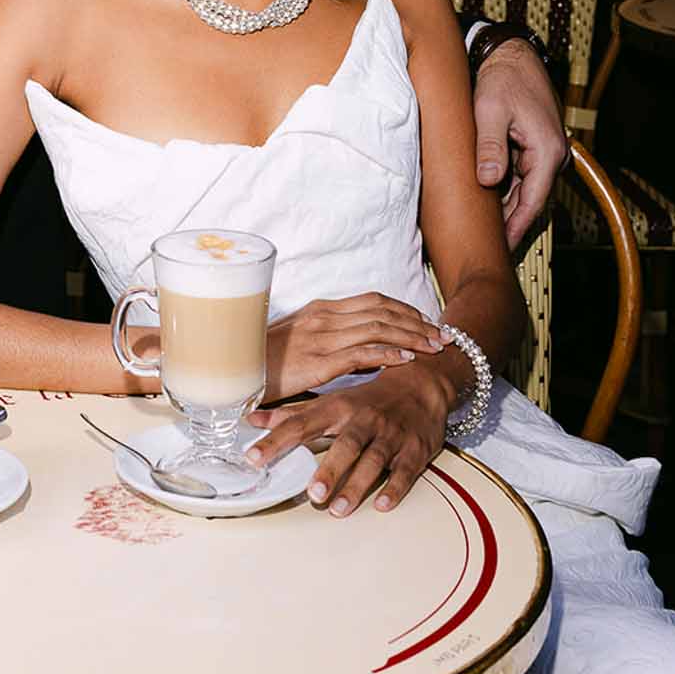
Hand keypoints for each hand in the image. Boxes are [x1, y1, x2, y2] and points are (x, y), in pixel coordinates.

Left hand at [247, 363, 451, 515]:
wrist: (422, 383)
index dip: (277, 440)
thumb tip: (252, 421)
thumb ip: (293, 415)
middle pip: (346, 444)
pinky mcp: (415, 449)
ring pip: (374, 460)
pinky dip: (395, 488)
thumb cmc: (368, 398)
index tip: (254, 458)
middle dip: (330, 469)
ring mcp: (391, 435)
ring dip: (357, 485)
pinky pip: (406, 470)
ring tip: (339, 509)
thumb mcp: (331, 401)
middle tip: (314, 494)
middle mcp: (364, 420)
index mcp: (338, 407)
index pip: (301, 424)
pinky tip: (382, 505)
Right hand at [265, 294, 444, 398]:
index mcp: (320, 310)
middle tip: (443, 335)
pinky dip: (389, 353)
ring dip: (412, 337)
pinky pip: (362, 353)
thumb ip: (329, 339)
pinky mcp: (318, 361)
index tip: (427, 322)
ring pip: (379, 328)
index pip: (374, 301)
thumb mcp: (299, 342)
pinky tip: (407, 359)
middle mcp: (324, 317)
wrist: (231, 372)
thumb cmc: (264, 362)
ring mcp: (321, 338)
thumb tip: (362, 348)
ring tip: (434, 348)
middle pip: (383, 311)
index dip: (405, 310)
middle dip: (417, 322)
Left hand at [473, 39, 567, 249]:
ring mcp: (546, 151)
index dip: (517, 227)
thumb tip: (488, 180)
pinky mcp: (535, 146)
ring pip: (525, 189)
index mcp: (547, 150)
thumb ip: (489, 146)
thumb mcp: (489, 111)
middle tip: (487, 246)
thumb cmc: (502, 79)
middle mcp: (552, 155)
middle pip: (530, 199)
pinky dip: (506, 188)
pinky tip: (487, 200)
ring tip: (484, 229)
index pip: (533, 201)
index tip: (502, 248)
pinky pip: (522, 175)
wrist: (511, 55)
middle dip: (510, 222)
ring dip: (506, 206)